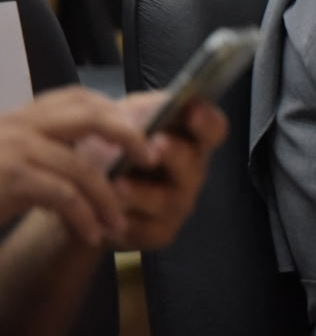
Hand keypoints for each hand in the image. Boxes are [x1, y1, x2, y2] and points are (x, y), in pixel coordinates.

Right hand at [0, 87, 154, 244]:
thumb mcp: (16, 165)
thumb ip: (52, 153)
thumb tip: (109, 154)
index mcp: (21, 118)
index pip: (79, 99)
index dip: (118, 112)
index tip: (146, 132)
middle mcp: (17, 125)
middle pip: (90, 115)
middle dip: (129, 135)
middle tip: (153, 159)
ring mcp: (12, 148)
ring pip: (82, 166)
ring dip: (108, 198)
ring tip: (120, 223)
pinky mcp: (10, 177)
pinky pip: (63, 196)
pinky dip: (85, 217)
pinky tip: (93, 235)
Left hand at [105, 95, 226, 250]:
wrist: (81, 192)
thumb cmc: (111, 149)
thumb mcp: (123, 120)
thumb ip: (143, 109)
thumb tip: (161, 103)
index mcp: (189, 140)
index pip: (213, 129)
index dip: (207, 121)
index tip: (192, 112)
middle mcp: (191, 172)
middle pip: (193, 163)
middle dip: (175, 153)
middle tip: (157, 145)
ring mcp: (179, 204)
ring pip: (166, 199)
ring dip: (142, 192)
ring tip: (119, 184)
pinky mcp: (160, 232)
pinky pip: (146, 228)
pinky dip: (125, 221)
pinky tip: (107, 216)